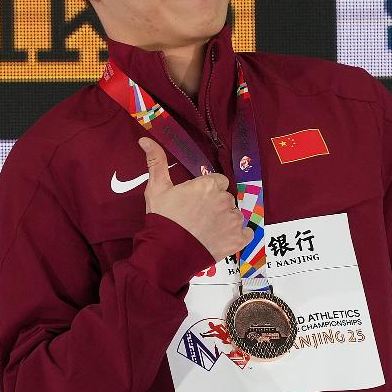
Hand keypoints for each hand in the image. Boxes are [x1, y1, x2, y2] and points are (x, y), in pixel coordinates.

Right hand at [139, 138, 253, 261]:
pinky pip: (246, 234)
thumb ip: (156, 161)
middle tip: (198, 217)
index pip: (218, 181)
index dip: (207, 191)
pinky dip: (237, 236)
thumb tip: (145, 139)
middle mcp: (226, 199)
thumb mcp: (157, 188)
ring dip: (225, 221)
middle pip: (226, 198)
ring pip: (234, 215)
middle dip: (215, 205)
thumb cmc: (162, 219)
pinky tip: (222, 239)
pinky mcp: (238, 240)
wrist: (167, 252)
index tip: (196, 201)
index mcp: (210, 184)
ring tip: (207, 231)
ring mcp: (234, 221)